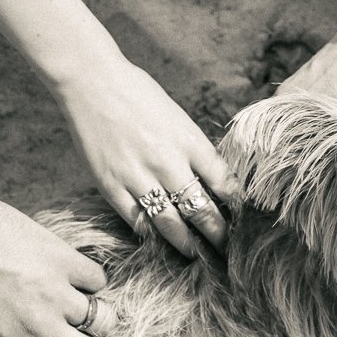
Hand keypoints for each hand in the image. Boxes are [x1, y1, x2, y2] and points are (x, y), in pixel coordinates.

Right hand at [56, 63, 237, 257]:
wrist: (92, 81)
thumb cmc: (138, 94)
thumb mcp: (178, 118)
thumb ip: (193, 150)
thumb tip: (212, 182)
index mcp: (190, 141)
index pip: (225, 185)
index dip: (237, 208)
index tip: (244, 222)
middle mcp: (168, 163)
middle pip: (202, 211)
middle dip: (218, 236)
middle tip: (228, 252)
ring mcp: (138, 177)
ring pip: (170, 225)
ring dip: (187, 245)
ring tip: (197, 256)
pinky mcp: (111, 186)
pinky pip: (136, 221)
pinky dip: (150, 234)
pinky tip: (159, 242)